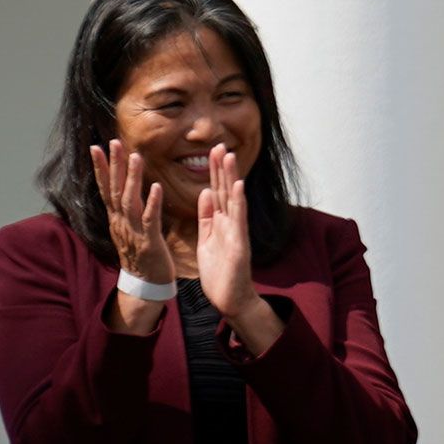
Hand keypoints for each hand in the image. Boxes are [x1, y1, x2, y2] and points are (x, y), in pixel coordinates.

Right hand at [90, 141, 174, 330]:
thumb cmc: (141, 255)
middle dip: (113, 165)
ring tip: (136, 156)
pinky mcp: (149, 241)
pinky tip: (157, 187)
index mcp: (116, 218)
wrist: (145, 285)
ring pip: (130, 200)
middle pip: (114, 189)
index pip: (105, 188)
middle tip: (112, 142)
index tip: (96, 146)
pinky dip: (152, 203)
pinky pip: (150, 219)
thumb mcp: (128, 229)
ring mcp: (133, 231)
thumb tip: (122, 192)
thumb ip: (126, 210)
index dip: (101, 167)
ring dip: (133, 178)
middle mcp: (120, 222)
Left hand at [191, 145, 279, 355]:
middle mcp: (230, 223)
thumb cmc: (219, 273)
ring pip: (232, 199)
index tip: (212, 151)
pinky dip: (238, 202)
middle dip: (222, 168)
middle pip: (224, 190)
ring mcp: (236, 232)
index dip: (213, 171)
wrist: (230, 299)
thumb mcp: (207, 239)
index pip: (215, 191)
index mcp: (219, 222)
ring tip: (230, 156)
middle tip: (220, 144)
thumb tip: (204, 192)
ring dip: (231, 177)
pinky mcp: (239, 244)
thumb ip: (206, 217)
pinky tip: (238, 186)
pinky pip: (238, 220)